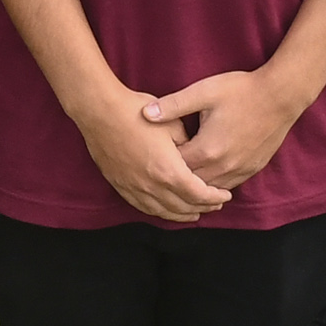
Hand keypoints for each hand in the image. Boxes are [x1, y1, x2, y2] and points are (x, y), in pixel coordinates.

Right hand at [72, 87, 228, 225]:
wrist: (100, 111)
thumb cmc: (136, 113)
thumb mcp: (173, 125)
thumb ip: (188, 147)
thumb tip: (194, 158)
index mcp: (169, 171)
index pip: (199, 194)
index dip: (214, 197)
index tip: (225, 195)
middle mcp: (152, 186)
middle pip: (183, 206)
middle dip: (203, 207)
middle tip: (215, 204)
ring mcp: (134, 188)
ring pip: (164, 212)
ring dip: (182, 214)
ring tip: (195, 212)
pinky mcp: (121, 186)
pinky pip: (144, 207)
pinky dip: (160, 212)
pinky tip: (166, 210)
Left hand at [142, 63, 310, 201]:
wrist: (281, 95)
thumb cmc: (242, 90)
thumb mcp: (203, 92)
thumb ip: (173, 105)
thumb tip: (145, 114)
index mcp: (207, 149)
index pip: (175, 167)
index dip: (162, 164)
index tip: (151, 158)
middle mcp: (223, 166)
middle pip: (191, 183)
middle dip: (176, 179)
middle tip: (161, 174)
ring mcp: (240, 169)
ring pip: (210, 189)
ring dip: (196, 186)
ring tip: (181, 181)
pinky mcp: (253, 168)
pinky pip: (229, 185)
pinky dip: (215, 185)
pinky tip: (207, 178)